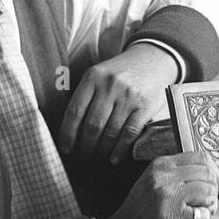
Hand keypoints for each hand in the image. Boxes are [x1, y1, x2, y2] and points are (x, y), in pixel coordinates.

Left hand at [57, 44, 179, 164]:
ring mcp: (129, 96)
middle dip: (85, 146)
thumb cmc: (120, 72)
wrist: (153, 59)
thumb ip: (85, 94)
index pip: (75, 111)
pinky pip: (129, 133)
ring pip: (110, 132)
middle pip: (92, 125)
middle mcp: (110, 85)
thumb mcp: (99, 74)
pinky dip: (120, 150)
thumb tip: (68, 129)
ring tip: (96, 157)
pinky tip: (114, 158)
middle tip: (82, 156)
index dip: (67, 134)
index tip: (66, 149)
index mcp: (93, 76)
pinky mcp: (145, 106)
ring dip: (101, 150)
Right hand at [94, 152, 218, 218]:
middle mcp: (164, 176)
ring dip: (208, 206)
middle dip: (214, 189)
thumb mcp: (153, 183)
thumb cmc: (138, 215)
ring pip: (209, 190)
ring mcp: (170, 195)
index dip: (213, 170)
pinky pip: (205, 214)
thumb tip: (214, 167)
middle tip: (206, 204)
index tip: (212, 183)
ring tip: (195, 216)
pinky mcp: (175, 216)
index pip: (200, 156)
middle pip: (208, 172)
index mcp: (160, 166)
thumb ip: (179, 174)